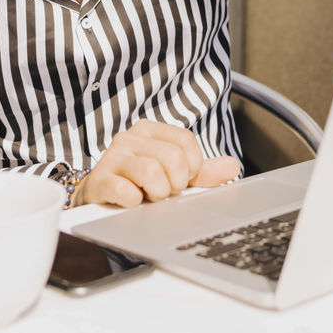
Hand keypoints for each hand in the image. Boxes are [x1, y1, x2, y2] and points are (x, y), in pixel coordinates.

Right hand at [71, 119, 240, 207]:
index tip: (181, 180)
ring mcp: (113, 157)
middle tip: (163, 191)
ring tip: (148, 196)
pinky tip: (131, 201)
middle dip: (175, 183)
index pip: (186, 141)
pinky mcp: (100, 180)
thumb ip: (202, 172)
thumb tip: (233, 166)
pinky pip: (127, 191)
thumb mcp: (173, 176)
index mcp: (150, 130)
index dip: (191, 167)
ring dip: (156, 193)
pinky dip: (135, 202)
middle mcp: (130, 138)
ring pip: (152, 172)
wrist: (100, 199)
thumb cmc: (139, 184)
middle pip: (173, 158)